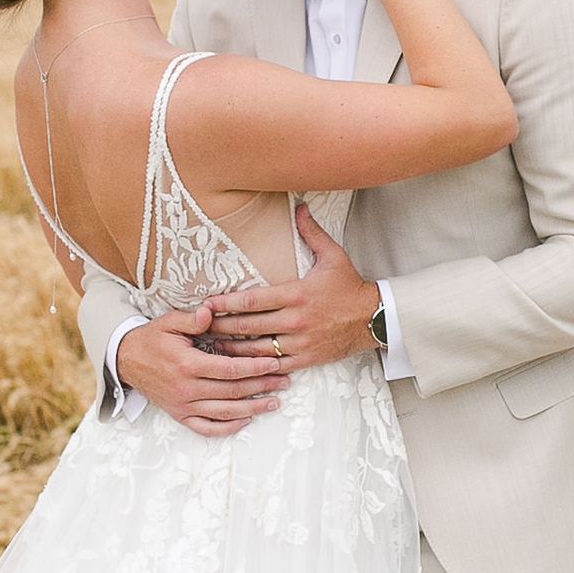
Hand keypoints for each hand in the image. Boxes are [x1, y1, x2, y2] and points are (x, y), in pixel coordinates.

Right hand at [113, 302, 287, 438]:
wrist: (126, 360)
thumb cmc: (153, 338)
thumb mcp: (169, 321)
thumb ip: (192, 318)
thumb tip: (211, 312)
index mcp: (186, 364)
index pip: (229, 369)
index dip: (254, 367)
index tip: (274, 363)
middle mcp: (186, 389)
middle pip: (232, 392)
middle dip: (262, 386)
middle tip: (284, 381)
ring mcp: (182, 406)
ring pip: (224, 412)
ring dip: (252, 409)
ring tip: (274, 402)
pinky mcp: (179, 416)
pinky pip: (206, 428)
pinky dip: (227, 427)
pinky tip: (245, 420)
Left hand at [204, 205, 380, 372]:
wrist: (374, 318)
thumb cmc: (350, 286)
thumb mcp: (333, 255)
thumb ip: (311, 232)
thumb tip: (299, 206)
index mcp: (296, 294)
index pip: (251, 300)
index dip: (225, 304)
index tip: (207, 304)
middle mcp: (295, 320)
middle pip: (247, 326)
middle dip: (220, 326)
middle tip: (199, 326)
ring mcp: (300, 342)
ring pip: (256, 349)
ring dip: (232, 349)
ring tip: (212, 346)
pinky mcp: (306, 358)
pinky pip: (274, 365)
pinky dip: (254, 366)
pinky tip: (239, 365)